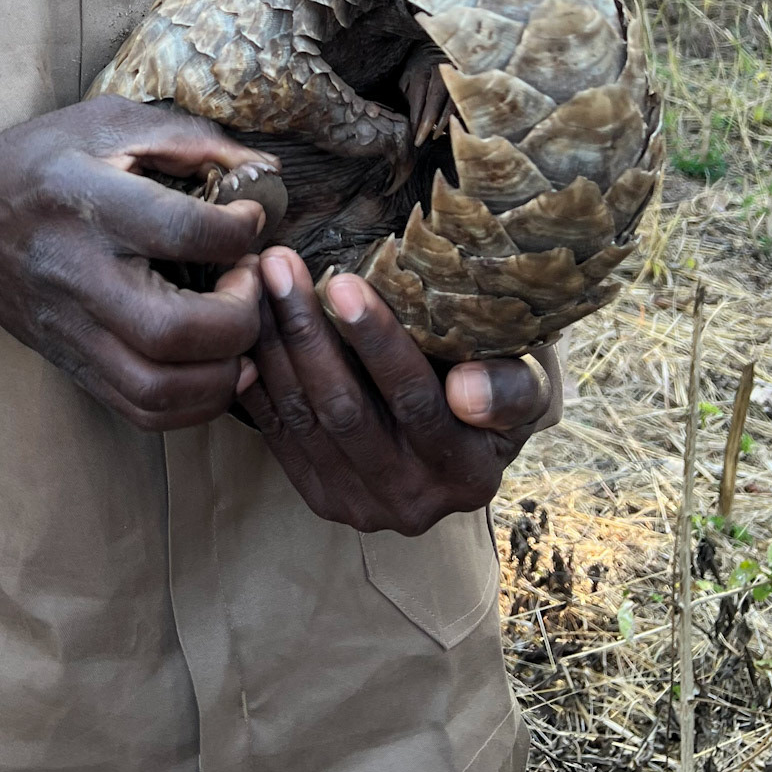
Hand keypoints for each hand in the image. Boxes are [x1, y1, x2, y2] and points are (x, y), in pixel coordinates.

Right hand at [0, 96, 277, 431]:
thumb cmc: (40, 161)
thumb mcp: (109, 121)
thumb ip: (191, 139)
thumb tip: (266, 171)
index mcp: (86, 198)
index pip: (180, 231)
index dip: (239, 231)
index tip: (251, 219)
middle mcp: (76, 272)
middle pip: (171, 330)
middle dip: (239, 316)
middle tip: (248, 283)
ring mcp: (71, 329)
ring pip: (158, 389)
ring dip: (223, 372)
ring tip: (237, 328)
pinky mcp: (72, 363)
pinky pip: (142, 413)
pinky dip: (195, 404)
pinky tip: (215, 364)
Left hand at [237, 248, 551, 534]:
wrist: (471, 432)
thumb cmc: (500, 379)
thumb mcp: (529, 380)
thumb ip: (511, 388)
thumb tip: (467, 393)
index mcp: (468, 472)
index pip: (414, 400)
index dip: (376, 341)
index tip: (342, 280)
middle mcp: (412, 501)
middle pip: (346, 409)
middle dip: (306, 331)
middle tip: (277, 265)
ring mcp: (360, 506)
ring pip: (304, 419)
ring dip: (272, 345)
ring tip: (254, 280)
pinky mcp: (321, 496)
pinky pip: (278, 435)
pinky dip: (257, 380)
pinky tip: (243, 328)